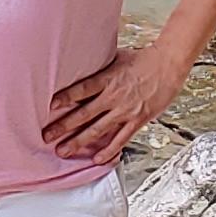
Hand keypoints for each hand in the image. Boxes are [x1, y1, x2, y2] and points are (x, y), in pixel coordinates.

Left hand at [44, 36, 180, 165]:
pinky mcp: (137, 120)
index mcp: (107, 78)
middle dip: (63, 127)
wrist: (168, 65)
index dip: (65, 98)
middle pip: (83, 114)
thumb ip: (101, 66)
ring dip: (79, 142)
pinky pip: (120, 139)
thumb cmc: (144, 58)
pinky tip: (96, 159)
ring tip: (63, 151)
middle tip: (47, 137)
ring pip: (97, 130)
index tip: (49, 106)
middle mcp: (113, 96)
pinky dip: (108, 150)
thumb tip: (85, 65)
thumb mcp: (117, 57)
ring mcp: (125, 110)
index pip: (81, 90)